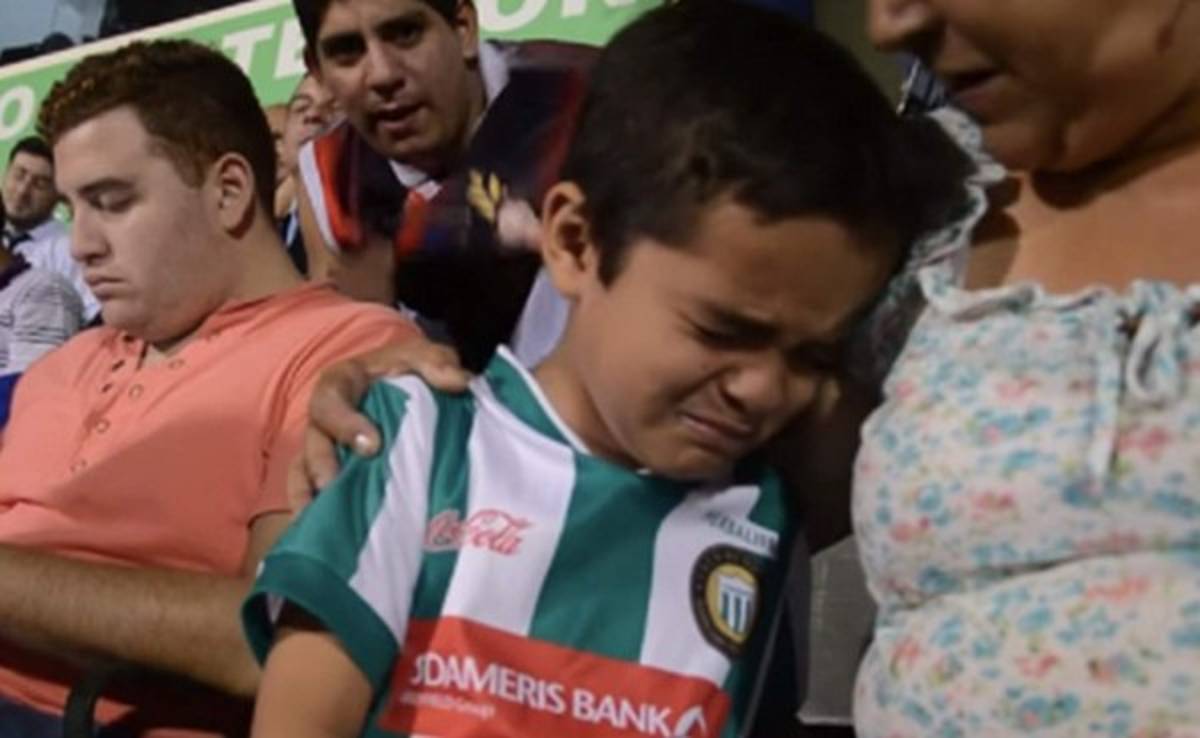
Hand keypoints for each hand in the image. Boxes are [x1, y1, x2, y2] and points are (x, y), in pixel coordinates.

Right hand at [287, 337, 470, 512]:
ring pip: (304, 473)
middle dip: (324, 466)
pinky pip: (307, 494)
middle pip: (313, 443)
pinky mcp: (327, 475)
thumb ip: (436, 363)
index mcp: (342, 383)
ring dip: (311, 497)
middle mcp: (324, 419)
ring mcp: (322, 449)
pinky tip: (322, 535)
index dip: (344, 423)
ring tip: (327, 522)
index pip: (330, 399)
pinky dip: (310, 513)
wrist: (403, 386)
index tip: (372, 445)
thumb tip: (458, 382)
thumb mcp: (422, 356)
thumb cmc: (406, 370)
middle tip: (338, 487)